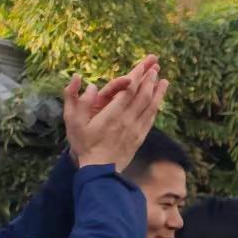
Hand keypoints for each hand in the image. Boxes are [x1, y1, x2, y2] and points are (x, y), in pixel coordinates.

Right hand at [66, 56, 168, 170]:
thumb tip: (89, 84)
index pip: (128, 91)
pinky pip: (150, 119)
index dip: (138, 78)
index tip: (144, 67)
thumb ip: (77, 100)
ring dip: (157, 92)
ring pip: (150, 107)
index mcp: (111, 114)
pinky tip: (158, 101)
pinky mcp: (140, 137)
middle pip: (142, 96)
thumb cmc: (84, 145)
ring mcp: (135, 129)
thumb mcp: (73, 122)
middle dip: (150, 80)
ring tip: (164, 80)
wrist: (99, 170)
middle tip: (156, 67)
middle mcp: (127, 120)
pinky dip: (156, 107)